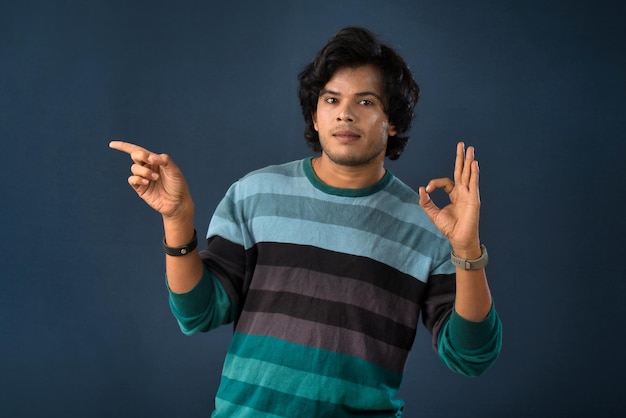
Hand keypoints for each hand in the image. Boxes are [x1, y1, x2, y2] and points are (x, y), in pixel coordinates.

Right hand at [109, 141, 192, 219]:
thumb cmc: (178, 185)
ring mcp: (143, 178)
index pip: (138, 151)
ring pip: (134, 168)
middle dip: (141, 156)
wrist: (178, 203)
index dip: (124, 147)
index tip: (112, 144)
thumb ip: (164, 160)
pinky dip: (137, 179)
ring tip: (155, 178)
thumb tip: (150, 157)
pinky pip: (132, 180)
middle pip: (135, 155)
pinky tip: (146, 182)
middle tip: (150, 161)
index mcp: (155, 161)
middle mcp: (148, 168)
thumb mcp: (174, 170)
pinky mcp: (141, 188)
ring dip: (144, 171)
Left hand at [419, 142, 480, 257]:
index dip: (434, 183)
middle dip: (461, 158)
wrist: (458, 238)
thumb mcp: (433, 213)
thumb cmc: (449, 228)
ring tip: (470, 149)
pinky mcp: (474, 199)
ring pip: (469, 174)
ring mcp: (470, 195)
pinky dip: (474, 173)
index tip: (427, 190)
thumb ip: (426, 202)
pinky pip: (474, 184)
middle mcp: (463, 192)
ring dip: (469, 161)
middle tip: (462, 144)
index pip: (445, 182)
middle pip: (462, 171)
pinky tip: (474, 163)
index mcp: (455, 195)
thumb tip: (421, 189)